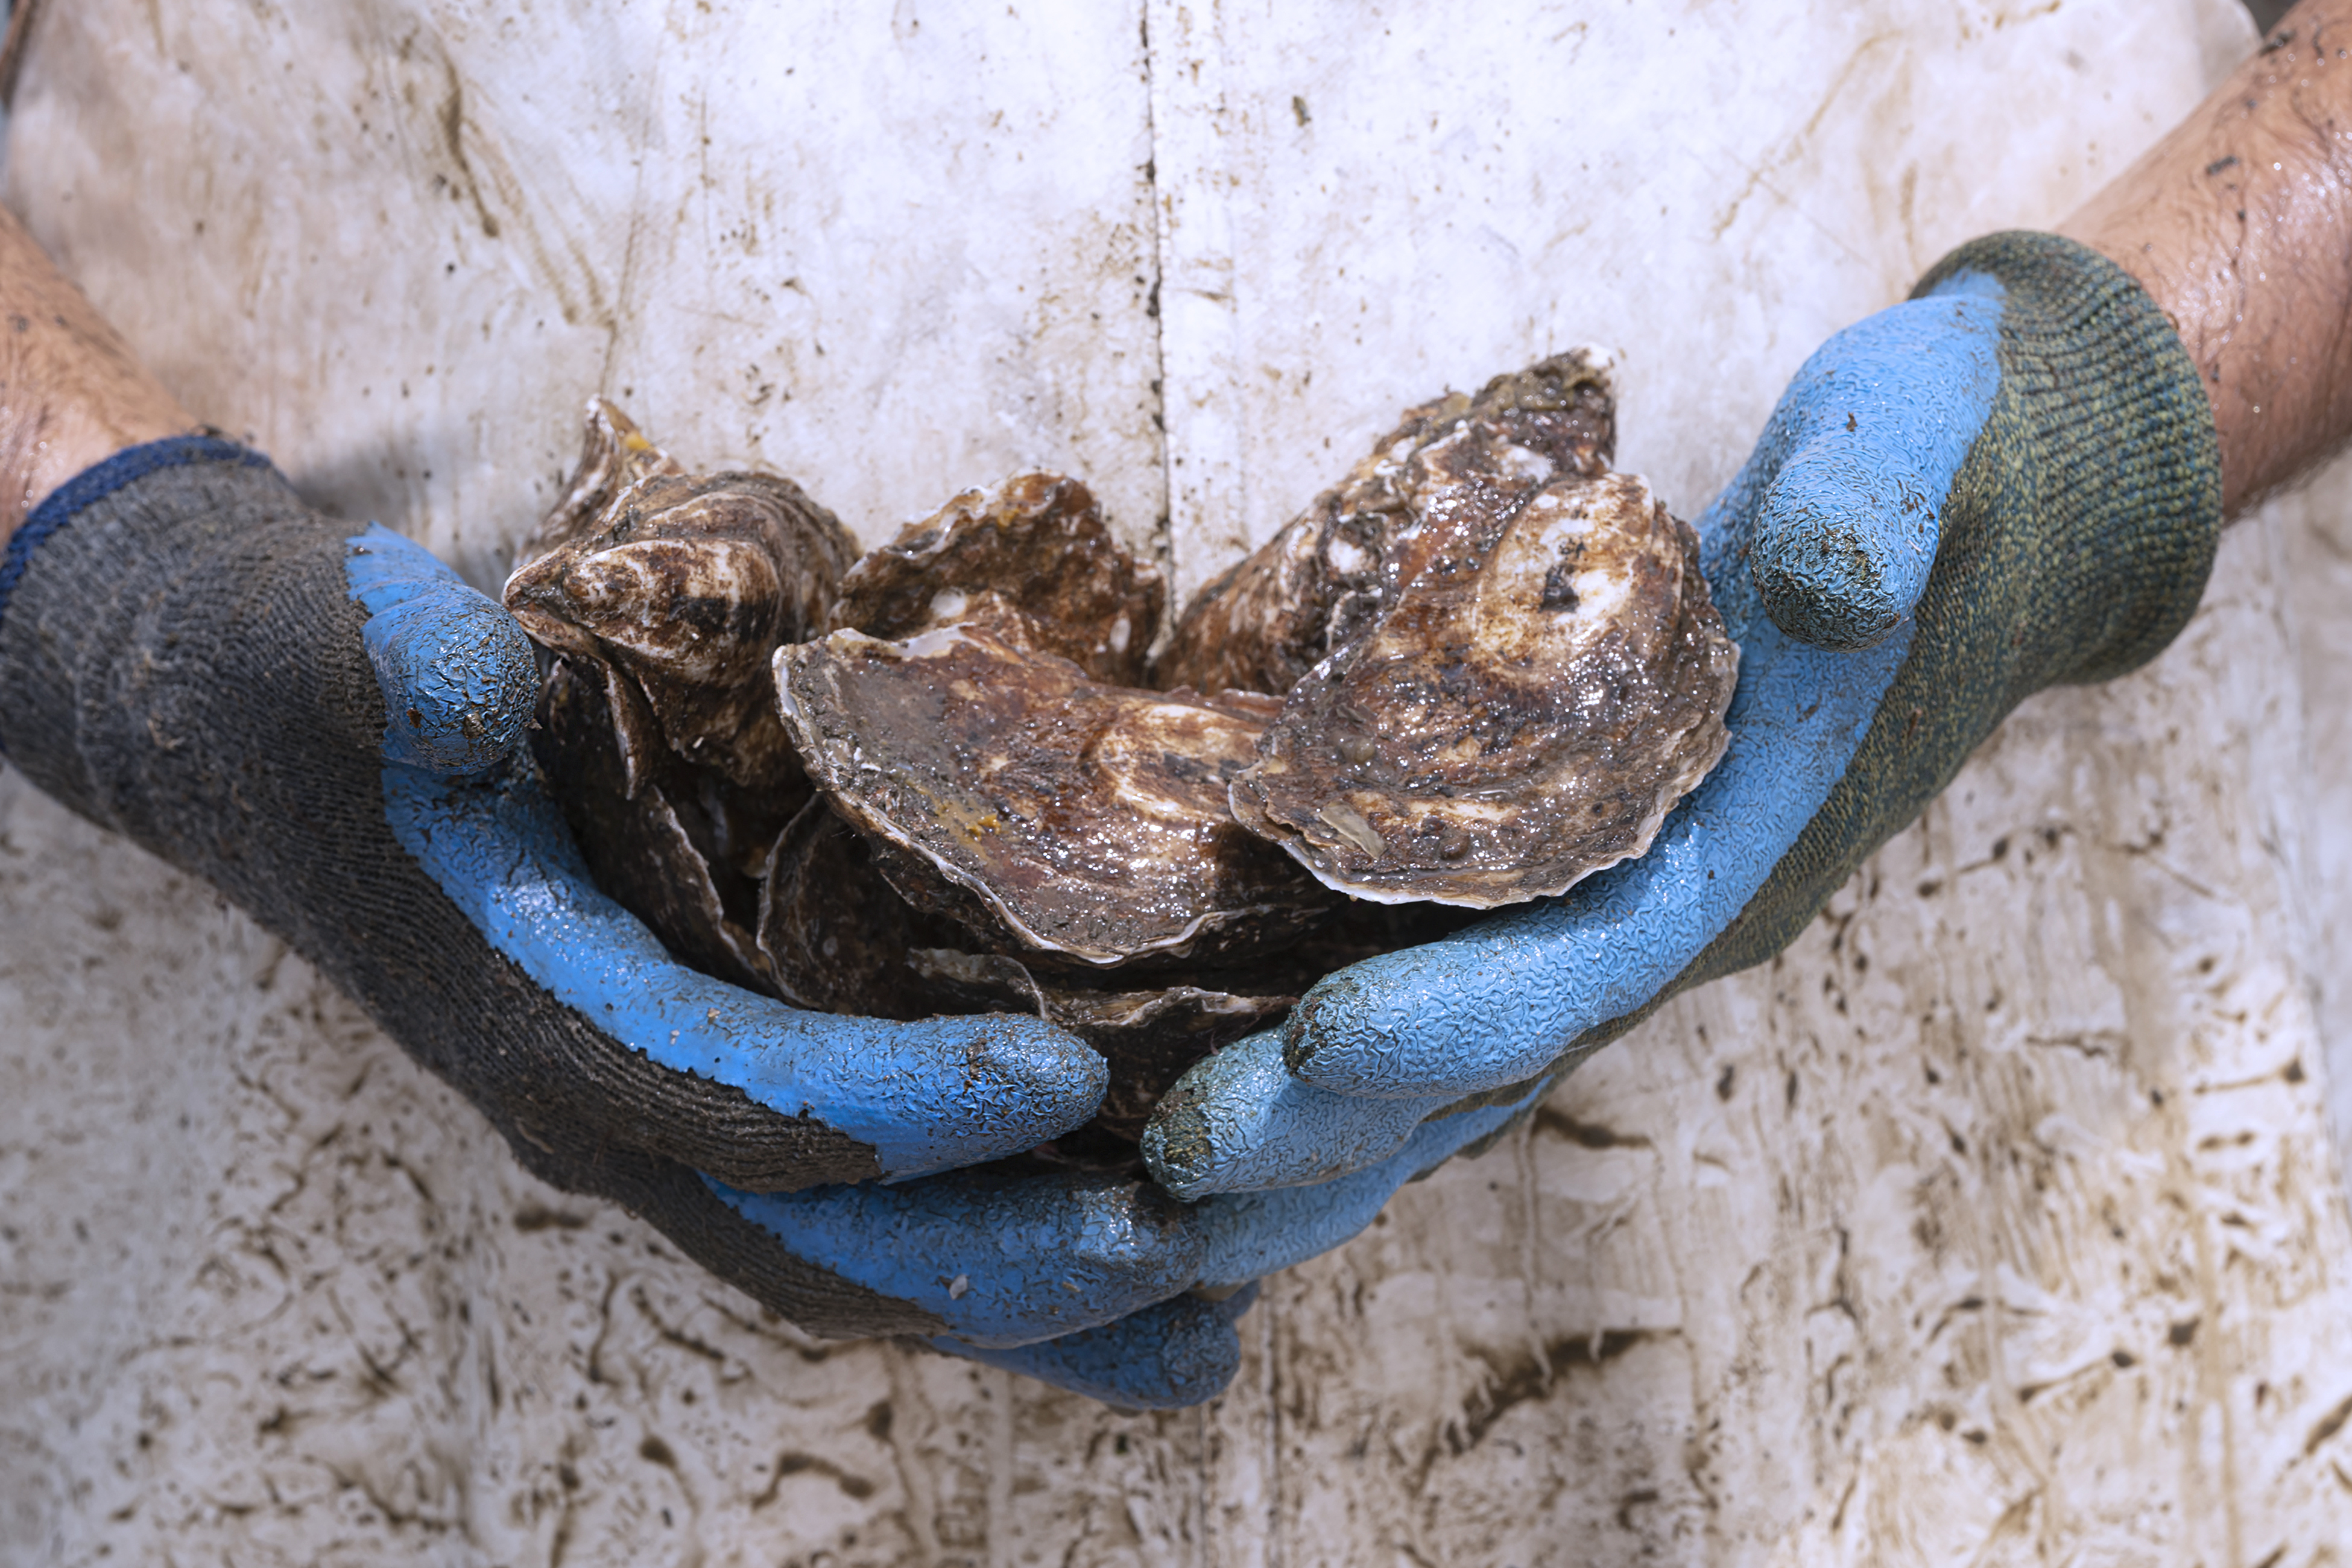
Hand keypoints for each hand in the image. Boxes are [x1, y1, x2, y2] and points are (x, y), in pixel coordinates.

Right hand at [0, 434, 1278, 1405]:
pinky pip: (856, 1219)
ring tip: (1209, 1318)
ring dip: (1027, 1305)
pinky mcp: (706, 1099)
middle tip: (1197, 1243)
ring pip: (854, 1268)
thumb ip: (383, 662)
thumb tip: (465, 677)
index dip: (897, 1106)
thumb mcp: (324, 640)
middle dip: (1007, 1260)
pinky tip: (1127, 1283)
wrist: (259, 738)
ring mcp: (660, 1123)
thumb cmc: (313, 687)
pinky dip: (987, 1267)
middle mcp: (606, 1109)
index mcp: (535, 1018)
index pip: (733, 1101)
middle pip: (822, 1244)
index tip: (1068, 1076)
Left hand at [1138, 230, 2222, 1204]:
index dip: (1467, 1010)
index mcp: (1748, 830)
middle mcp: (1672, 902)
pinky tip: (1203, 1082)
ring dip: (1319, 1134)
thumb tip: (1831, 574)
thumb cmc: (1929, 460)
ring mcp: (1611, 904)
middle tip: (1178, 1164)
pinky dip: (1332, 1066)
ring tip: (1160, 1194)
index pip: (1599, 956)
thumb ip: (1879, 494)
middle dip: (1344, 1119)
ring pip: (1457, 1059)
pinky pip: (1439, 994)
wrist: (1963, 506)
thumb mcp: (1923, 428)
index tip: (1319, 1048)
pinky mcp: (1560, 880)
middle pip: (1497, 1051)